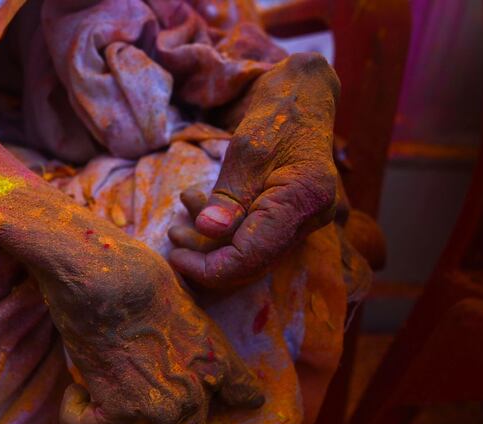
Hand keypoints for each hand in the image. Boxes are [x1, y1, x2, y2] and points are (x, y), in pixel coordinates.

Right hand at [46, 241, 263, 423]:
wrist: (104, 278)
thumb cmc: (136, 274)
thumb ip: (188, 338)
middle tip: (127, 398)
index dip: (229, 400)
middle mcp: (196, 393)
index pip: (242, 395)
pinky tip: (76, 386)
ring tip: (99, 388)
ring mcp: (160, 409)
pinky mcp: (120, 414)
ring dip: (112, 423)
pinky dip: (76, 410)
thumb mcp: (182, 301)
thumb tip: (169, 351)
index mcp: (216, 360)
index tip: (211, 400)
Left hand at [168, 53, 339, 287]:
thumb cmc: (277, 115)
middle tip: (172, 237)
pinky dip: (224, 227)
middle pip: (252, 261)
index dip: (210, 267)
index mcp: (303, 200)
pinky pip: (254, 235)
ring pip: (250, 250)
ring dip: (210, 241)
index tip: (175, 258)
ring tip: (176, 226)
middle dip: (207, 256)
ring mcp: (303, 220)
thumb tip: (208, 232)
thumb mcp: (245, 152)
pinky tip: (196, 204)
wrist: (304, 97)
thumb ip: (228, 196)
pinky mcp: (290, 216)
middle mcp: (311, 218)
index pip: (252, 257)